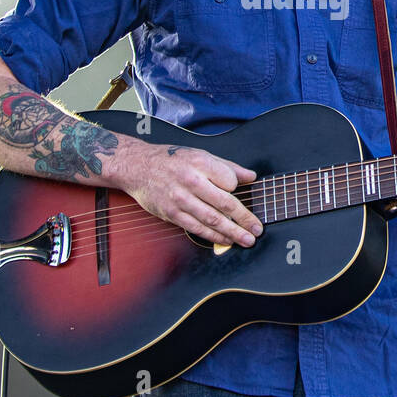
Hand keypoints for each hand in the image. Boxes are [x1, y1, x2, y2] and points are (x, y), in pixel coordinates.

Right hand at [116, 140, 261, 246]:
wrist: (139, 167)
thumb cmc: (173, 160)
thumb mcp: (200, 155)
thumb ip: (227, 167)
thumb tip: (251, 176)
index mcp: (200, 163)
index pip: (230, 181)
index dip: (238, 188)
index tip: (241, 192)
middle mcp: (191, 181)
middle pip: (224, 203)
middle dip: (244, 219)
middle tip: (258, 229)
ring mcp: (180, 199)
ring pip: (212, 220)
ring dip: (232, 232)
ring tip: (247, 240)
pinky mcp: (172, 214)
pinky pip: (197, 228)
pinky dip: (213, 236)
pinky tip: (226, 240)